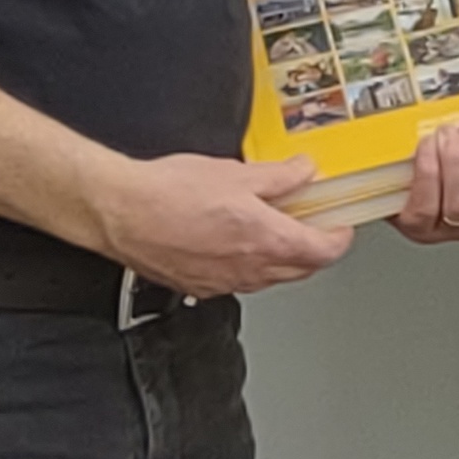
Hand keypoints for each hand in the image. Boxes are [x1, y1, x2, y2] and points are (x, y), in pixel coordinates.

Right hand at [94, 153, 357, 295]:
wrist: (118, 212)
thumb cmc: (167, 193)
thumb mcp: (235, 172)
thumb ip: (278, 176)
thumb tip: (303, 171)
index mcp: (265, 240)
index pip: (323, 253)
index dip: (339, 239)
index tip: (340, 226)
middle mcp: (249, 269)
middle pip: (302, 270)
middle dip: (313, 249)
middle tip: (311, 225)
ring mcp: (224, 283)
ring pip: (270, 278)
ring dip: (281, 259)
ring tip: (272, 229)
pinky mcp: (200, 286)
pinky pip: (239, 282)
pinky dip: (249, 266)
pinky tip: (235, 242)